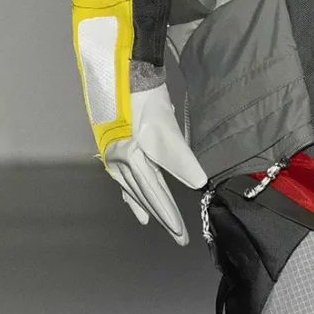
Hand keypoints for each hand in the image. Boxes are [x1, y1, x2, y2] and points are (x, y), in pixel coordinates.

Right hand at [103, 85, 206, 244]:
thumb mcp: (168, 129)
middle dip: (163, 217)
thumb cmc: (148, 100)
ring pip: (136, 191)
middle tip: (179, 237)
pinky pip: (126, 184)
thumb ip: (181, 158)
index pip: (155, 192)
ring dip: (151, 210)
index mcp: (131, 157)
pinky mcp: (117, 153)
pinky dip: (135, 199)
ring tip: (163, 226)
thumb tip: (198, 182)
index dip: (169, 213)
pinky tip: (141, 213)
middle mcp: (120, 162)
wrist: (129, 76)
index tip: (181, 232)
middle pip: (145, 195)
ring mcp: (115, 158)